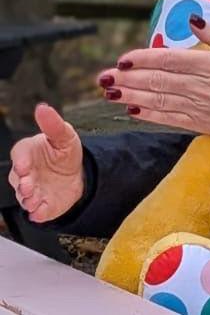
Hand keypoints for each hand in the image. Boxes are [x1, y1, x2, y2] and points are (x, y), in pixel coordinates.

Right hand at [8, 103, 84, 222]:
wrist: (78, 174)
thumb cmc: (64, 152)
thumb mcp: (65, 136)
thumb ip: (53, 125)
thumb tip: (42, 108)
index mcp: (28, 152)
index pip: (19, 155)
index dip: (21, 161)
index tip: (24, 165)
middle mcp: (25, 173)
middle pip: (18, 179)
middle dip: (22, 183)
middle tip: (28, 186)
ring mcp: (31, 190)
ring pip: (25, 197)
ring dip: (28, 199)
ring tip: (34, 200)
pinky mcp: (41, 205)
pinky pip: (36, 211)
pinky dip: (38, 213)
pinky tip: (40, 213)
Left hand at [99, 15, 209, 158]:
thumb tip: (193, 19)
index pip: (168, 60)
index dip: (142, 59)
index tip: (123, 58)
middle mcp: (200, 86)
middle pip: (156, 81)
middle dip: (127, 79)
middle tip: (103, 77)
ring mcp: (198, 106)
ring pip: (157, 100)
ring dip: (130, 97)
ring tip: (110, 92)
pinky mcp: (199, 122)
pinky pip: (168, 118)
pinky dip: (148, 115)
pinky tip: (132, 110)